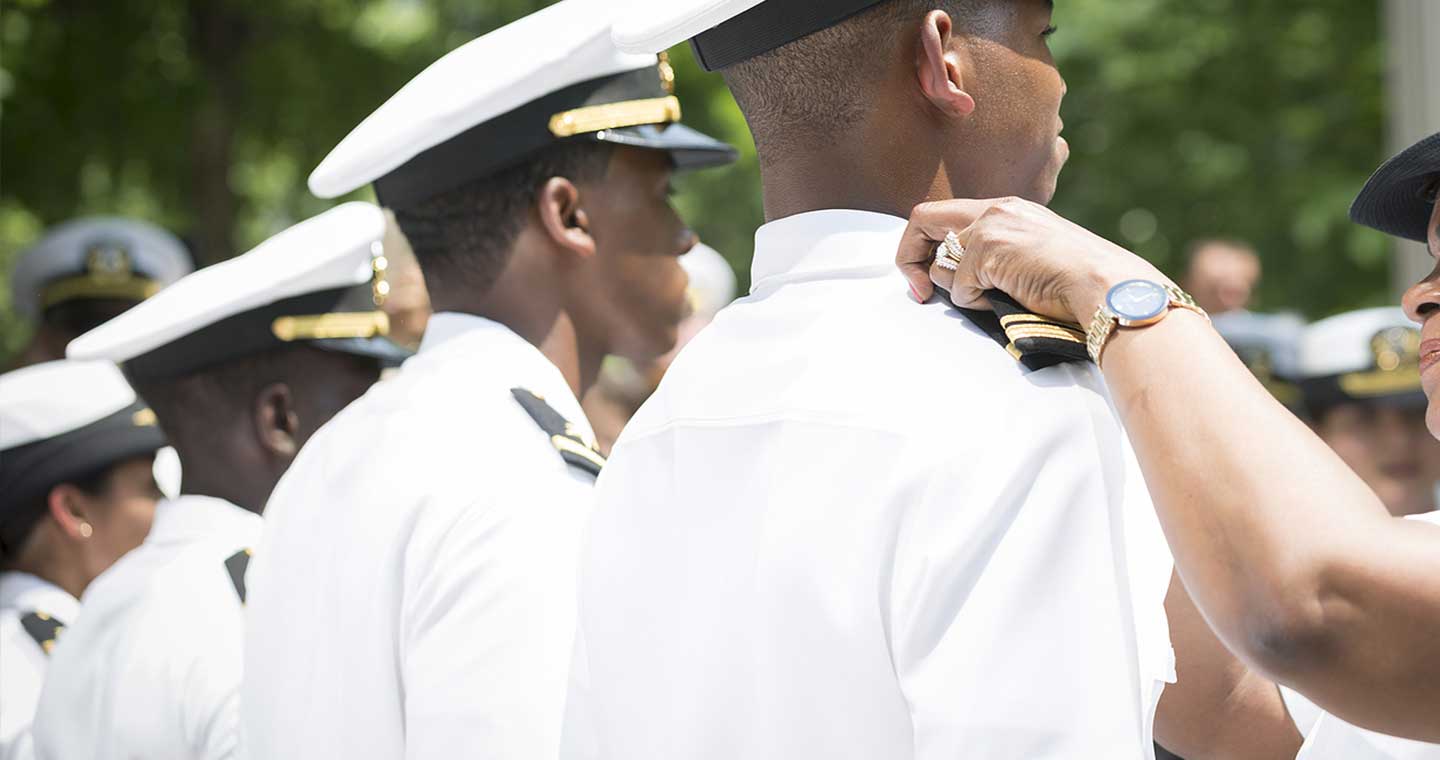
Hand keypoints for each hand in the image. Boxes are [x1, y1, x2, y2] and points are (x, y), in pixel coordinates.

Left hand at [896, 197, 1169, 323]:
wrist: (1106, 287)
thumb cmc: (1076, 284)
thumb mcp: (1031, 255)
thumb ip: (994, 255)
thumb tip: (950, 275)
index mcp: (1007, 208)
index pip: (944, 215)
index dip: (924, 246)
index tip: (926, 278)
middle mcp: (996, 209)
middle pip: (922, 219)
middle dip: (909, 257)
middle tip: (920, 292)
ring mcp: (991, 227)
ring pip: (941, 263)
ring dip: (958, 290)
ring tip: (995, 297)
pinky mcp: (989, 251)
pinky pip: (958, 287)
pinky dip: (974, 303)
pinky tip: (1006, 301)